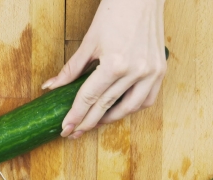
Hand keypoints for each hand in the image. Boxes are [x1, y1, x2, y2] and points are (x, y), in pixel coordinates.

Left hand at [42, 0, 166, 138]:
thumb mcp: (89, 42)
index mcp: (115, 63)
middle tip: (73, 133)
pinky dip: (131, 108)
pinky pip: (146, 100)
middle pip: (106, 106)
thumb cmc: (115, 13)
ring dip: (109, 119)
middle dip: (87, 122)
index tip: (66, 127)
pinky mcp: (160, 71)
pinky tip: (118, 110)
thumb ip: (71, 69)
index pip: (90, 97)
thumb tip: (51, 87)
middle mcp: (135, 71)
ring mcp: (151, 73)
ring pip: (128, 108)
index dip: (76, 114)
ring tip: (94, 123)